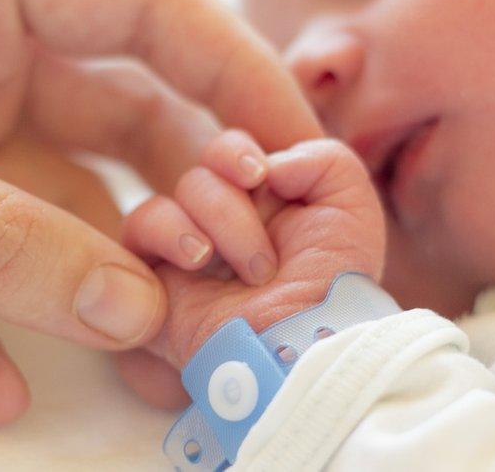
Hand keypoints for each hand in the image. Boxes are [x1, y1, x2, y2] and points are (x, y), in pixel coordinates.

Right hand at [117, 131, 384, 407]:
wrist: (304, 343)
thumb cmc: (334, 285)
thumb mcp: (354, 209)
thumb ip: (326, 158)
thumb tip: (272, 161)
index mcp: (266, 200)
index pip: (232, 150)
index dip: (237, 153)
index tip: (260, 176)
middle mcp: (226, 219)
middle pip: (206, 165)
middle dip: (233, 194)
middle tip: (263, 246)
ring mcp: (189, 247)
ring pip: (181, 191)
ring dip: (221, 221)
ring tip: (251, 272)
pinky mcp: (155, 276)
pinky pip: (140, 225)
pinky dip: (170, 232)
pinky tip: (198, 260)